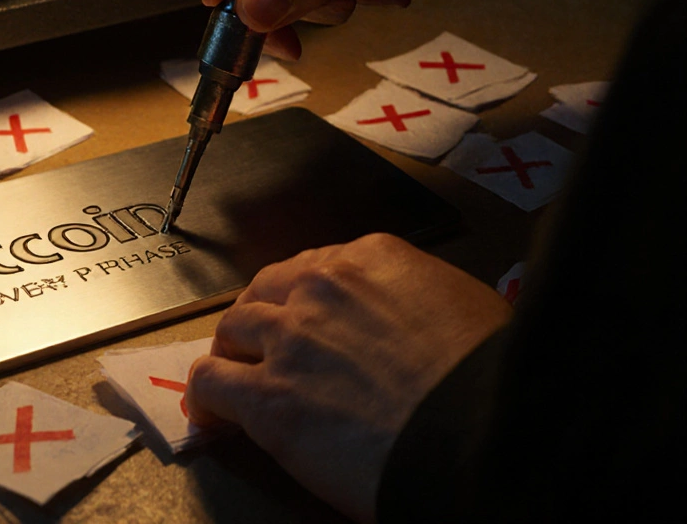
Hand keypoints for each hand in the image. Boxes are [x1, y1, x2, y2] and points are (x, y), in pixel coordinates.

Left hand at [185, 233, 510, 522]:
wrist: (479, 437)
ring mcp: (289, 338)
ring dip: (232, 354)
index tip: (302, 320)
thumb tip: (410, 319)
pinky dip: (208, 397)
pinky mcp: (268, 395)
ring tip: (234, 379)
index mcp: (372, 259)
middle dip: (260, 320)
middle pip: (264, 293)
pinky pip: (211, 382)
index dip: (301, 300)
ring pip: (231, 330)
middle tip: (261, 349)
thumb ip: (417, 299)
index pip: (312, 268)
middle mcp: (321, 287)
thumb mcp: (466, 307)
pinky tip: (214, 414)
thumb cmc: (488, 381)